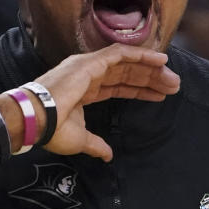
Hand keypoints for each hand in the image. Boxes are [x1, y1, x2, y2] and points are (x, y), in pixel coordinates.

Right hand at [32, 43, 180, 161]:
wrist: (35, 119)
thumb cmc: (50, 129)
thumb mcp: (79, 139)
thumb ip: (96, 144)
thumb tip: (107, 155)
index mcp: (84, 90)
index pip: (118, 87)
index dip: (140, 90)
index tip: (160, 95)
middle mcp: (87, 74)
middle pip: (126, 74)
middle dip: (150, 79)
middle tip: (173, 85)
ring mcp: (88, 66)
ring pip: (126, 63)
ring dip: (151, 68)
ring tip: (172, 77)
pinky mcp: (90, 62)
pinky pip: (121, 53)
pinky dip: (141, 54)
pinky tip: (160, 59)